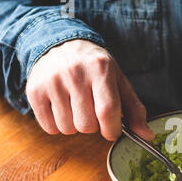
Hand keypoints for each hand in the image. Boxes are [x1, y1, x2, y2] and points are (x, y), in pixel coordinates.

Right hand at [26, 39, 153, 140]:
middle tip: (92, 111)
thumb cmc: (95, 68)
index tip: (112, 131)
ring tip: (76, 107)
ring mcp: (52, 82)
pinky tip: (62, 108)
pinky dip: (58, 126)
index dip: (112, 130)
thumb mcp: (119, 81)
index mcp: (101, 69)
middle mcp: (74, 73)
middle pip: (86, 125)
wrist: (60, 45)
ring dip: (75, 126)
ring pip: (67, 129)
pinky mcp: (34, 91)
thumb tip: (147, 135)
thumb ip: (134, 110)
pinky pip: (50, 128)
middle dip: (93, 126)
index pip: (107, 111)